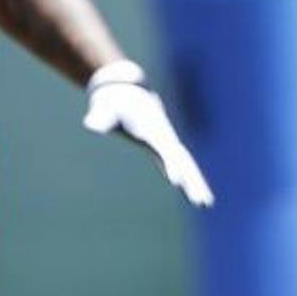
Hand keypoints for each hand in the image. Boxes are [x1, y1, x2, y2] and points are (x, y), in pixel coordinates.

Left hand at [82, 65, 213, 205]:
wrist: (126, 91)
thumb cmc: (114, 101)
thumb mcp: (106, 108)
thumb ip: (101, 118)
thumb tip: (90, 125)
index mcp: (154, 130)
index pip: (166, 152)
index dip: (171, 166)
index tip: (176, 183)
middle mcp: (165, 138)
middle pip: (184, 163)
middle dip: (194, 182)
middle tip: (203, 203)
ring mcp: (165, 143)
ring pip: (185, 165)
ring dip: (195, 184)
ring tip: (206, 205)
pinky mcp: (160, 146)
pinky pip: (175, 164)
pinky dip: (182, 177)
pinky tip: (185, 189)